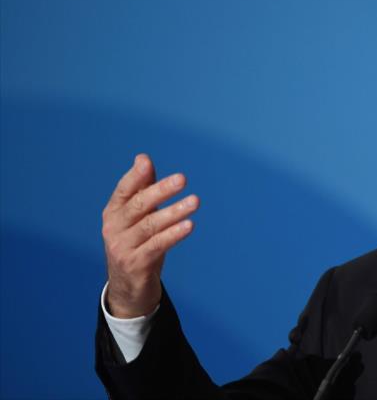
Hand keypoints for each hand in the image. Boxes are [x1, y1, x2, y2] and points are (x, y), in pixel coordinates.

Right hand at [102, 154, 198, 317]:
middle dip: (161, 191)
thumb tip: (143, 158)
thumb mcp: (137, 216)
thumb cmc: (136, 242)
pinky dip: (173, 235)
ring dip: (174, 212)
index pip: (123, 191)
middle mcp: (113, 228)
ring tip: (195, 201)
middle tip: (182, 178)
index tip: (146, 162)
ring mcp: (122, 247)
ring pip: (150, 226)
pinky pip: (157, 246)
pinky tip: (189, 225)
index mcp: (113, 212)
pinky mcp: (135, 264)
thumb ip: (141, 188)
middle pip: (138, 205)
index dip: (135, 176)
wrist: (127, 286)